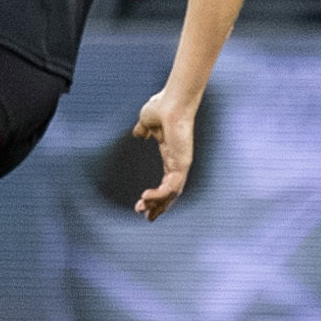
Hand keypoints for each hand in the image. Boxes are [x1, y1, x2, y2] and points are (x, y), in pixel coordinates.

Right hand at [127, 84, 199, 217]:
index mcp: (171, 154)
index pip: (166, 181)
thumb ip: (143, 130)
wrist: (172, 102)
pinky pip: (171, 187)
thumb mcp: (147, 122)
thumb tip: (138, 133)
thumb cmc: (162, 107)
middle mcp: (178, 162)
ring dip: (157, 204)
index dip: (156, 194)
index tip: (142, 203)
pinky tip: (146, 198)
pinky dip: (159, 195)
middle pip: (170, 192)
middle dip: (158, 206)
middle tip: (146, 218)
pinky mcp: (182, 164)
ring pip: (171, 194)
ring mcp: (182, 164)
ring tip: (142, 210)